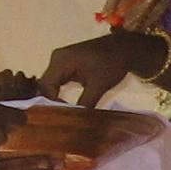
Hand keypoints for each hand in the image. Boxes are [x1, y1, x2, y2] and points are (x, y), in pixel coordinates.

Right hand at [39, 32, 163, 107]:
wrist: (125, 48)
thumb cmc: (111, 64)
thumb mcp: (98, 86)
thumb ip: (85, 103)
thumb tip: (77, 120)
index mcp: (61, 61)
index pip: (46, 86)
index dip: (51, 103)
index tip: (61, 116)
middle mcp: (57, 58)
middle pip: (46, 84)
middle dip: (51, 101)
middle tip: (59, 117)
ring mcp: (62, 59)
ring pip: (51, 82)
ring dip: (55, 97)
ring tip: (61, 113)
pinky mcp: (68, 62)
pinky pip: (58, 79)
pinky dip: (60, 91)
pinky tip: (65, 104)